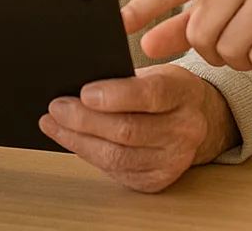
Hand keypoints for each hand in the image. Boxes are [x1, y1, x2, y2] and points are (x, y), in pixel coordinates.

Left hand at [39, 64, 236, 192]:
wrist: (197, 122)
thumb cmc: (167, 93)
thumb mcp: (156, 72)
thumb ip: (124, 76)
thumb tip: (77, 82)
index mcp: (184, 93)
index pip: (151, 95)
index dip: (115, 95)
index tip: (84, 92)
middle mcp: (185, 129)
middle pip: (129, 130)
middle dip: (85, 120)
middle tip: (58, 108)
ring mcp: (174, 159)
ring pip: (118, 155)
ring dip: (79, 140)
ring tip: (55, 124)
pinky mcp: (158, 180)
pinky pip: (116, 171)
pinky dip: (88, 155)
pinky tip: (72, 140)